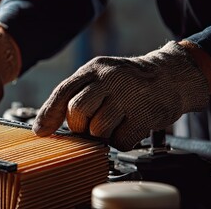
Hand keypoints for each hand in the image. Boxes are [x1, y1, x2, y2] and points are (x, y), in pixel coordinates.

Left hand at [32, 41, 208, 150]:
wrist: (170, 76)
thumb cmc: (126, 82)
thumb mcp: (99, 77)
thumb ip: (75, 95)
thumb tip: (44, 125)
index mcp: (94, 69)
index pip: (63, 91)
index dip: (48, 114)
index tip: (40, 131)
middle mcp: (110, 79)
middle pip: (77, 111)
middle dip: (79, 124)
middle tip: (89, 124)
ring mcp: (129, 96)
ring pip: (98, 129)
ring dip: (102, 134)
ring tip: (113, 123)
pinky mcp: (146, 115)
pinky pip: (120, 141)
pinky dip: (121, 140)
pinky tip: (128, 127)